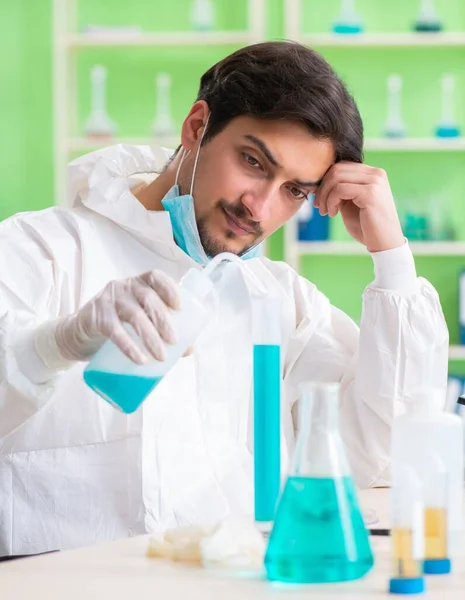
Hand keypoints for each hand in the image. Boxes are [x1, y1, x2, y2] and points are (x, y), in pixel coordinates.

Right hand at [54, 270, 181, 364]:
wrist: (80, 332)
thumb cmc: (119, 323)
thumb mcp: (140, 321)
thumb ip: (163, 330)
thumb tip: (188, 350)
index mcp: (139, 283)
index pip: (155, 277)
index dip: (169, 288)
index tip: (180, 307)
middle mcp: (125, 287)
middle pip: (148, 298)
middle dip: (163, 320)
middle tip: (174, 341)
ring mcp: (109, 300)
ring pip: (134, 315)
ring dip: (150, 336)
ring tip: (161, 356)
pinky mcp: (97, 317)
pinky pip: (115, 332)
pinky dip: (129, 346)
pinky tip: (140, 359)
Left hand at [314, 162, 404, 252]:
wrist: (384, 245)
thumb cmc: (367, 226)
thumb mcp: (350, 203)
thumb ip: (340, 190)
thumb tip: (320, 182)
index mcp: (372, 174)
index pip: (341, 166)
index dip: (325, 181)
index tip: (318, 199)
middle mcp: (376, 173)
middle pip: (337, 169)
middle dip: (322, 188)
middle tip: (318, 206)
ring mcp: (375, 182)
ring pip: (336, 177)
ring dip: (325, 196)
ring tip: (325, 211)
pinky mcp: (371, 193)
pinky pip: (340, 189)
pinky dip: (331, 201)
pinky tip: (333, 213)